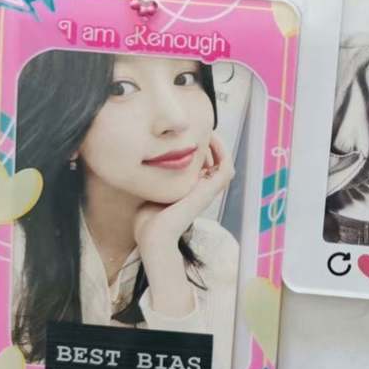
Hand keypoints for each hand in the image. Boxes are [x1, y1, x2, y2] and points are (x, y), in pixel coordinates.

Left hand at [134, 133, 234, 254]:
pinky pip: (226, 167)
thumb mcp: (151, 194)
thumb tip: (142, 165)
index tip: (187, 137)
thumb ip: (153, 181)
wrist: (153, 237)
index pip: (203, 167)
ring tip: (208, 132)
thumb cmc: (148, 222)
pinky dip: (222, 152)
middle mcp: (202, 191)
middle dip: (209, 146)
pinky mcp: (210, 191)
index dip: (199, 151)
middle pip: (215, 163)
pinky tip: (210, 139)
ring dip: (219, 147)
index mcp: (191, 192)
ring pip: (224, 163)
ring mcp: (208, 191)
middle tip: (198, 131)